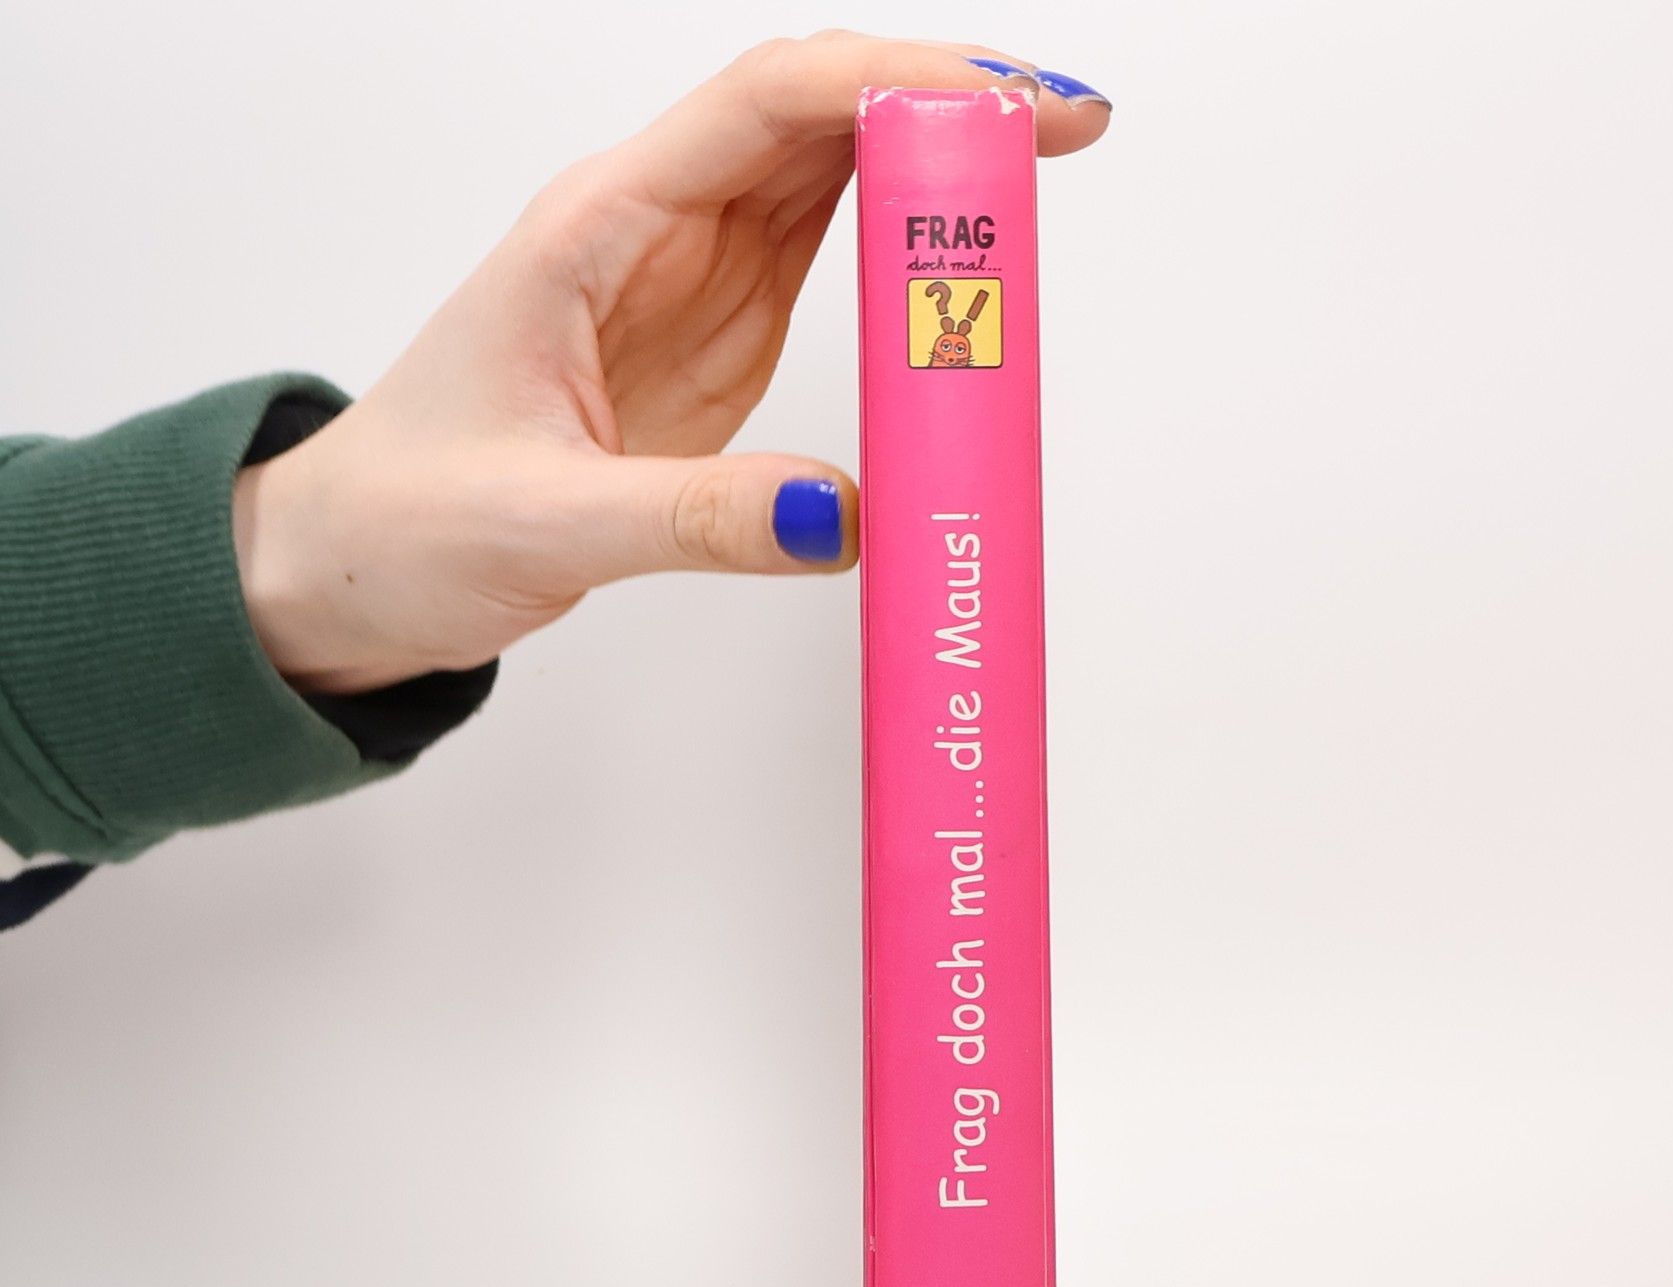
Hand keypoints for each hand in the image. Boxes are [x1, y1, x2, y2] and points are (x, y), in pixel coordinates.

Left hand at [233, 32, 1110, 694]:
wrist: (354, 565)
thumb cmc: (405, 518)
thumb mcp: (545, 524)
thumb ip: (694, 517)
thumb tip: (845, 513)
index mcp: (595, 228)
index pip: (765, 108)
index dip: (894, 83)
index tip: (1006, 110)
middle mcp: (650, 232)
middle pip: (817, 116)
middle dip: (945, 106)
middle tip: (1068, 132)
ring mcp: (691, 284)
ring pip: (831, 178)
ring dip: (935, 169)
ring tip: (1044, 180)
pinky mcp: (715, 344)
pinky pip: (827, 264)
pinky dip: (904, 253)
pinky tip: (963, 260)